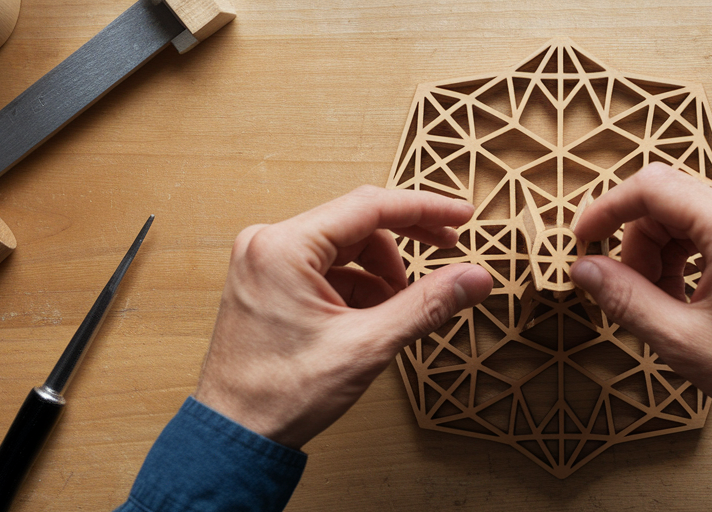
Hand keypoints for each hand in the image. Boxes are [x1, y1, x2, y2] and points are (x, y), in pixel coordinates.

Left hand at [194, 186, 492, 447]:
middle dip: (406, 241)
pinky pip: (326, 269)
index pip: (370, 207)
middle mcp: (268, 244)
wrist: (237, 435)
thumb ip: (426, 305)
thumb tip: (474, 278)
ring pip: (344, 248)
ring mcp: (265, 263)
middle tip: (450, 249)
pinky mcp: (268, 284)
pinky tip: (373, 318)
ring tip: (400, 308)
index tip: (461, 216)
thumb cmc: (281, 394)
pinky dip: (358, 287)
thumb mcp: (367, 346)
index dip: (425, 209)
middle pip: (357, 224)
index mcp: (284, 247)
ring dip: (381, 272)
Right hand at [568, 163, 711, 442]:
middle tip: (629, 290)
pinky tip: (689, 296)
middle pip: (671, 200)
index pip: (653, 187)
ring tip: (664, 302)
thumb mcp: (682, 341)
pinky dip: (691, 256)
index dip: (607, 209)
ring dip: (664, 252)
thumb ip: (626, 298)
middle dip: (638, 243)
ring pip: (692, 214)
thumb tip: (585, 270)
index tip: (585, 236)